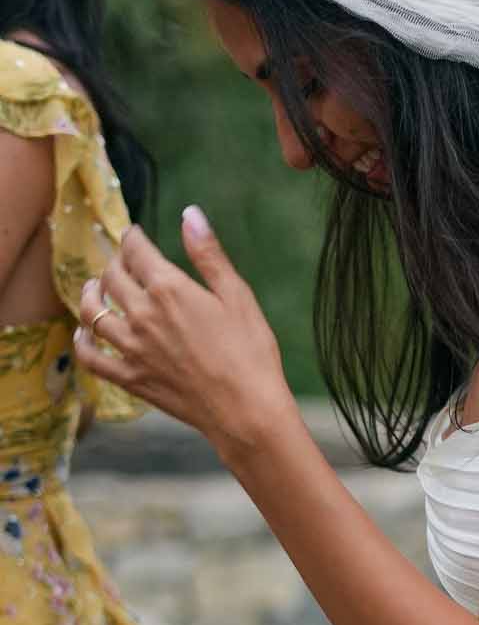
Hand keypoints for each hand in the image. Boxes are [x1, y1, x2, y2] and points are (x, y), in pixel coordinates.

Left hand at [73, 207, 295, 460]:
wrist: (247, 411)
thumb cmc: (251, 353)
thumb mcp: (237, 296)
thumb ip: (208, 254)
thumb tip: (190, 213)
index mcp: (169, 288)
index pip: (136, 250)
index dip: (134, 238)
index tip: (136, 235)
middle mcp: (142, 314)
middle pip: (111, 277)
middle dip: (115, 263)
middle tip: (124, 262)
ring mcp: (132, 348)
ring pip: (91, 312)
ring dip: (90, 294)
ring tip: (96, 289)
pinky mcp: (131, 378)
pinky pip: (91, 357)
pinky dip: (82, 342)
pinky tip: (86, 334)